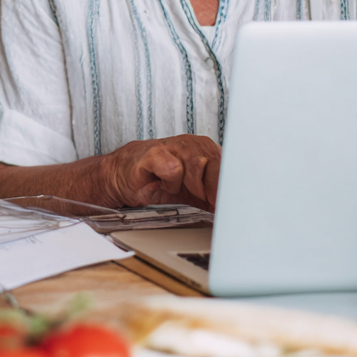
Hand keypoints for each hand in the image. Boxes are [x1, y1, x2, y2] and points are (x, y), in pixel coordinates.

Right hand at [103, 134, 219, 209]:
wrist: (123, 176)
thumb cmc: (157, 180)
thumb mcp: (191, 192)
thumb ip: (211, 199)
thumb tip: (233, 213)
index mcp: (205, 150)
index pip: (228, 165)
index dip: (228, 187)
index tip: (227, 204)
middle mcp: (192, 144)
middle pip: (217, 164)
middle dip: (211, 189)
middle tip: (200, 197)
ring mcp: (173, 146)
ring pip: (198, 165)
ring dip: (190, 185)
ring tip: (177, 187)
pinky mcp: (155, 153)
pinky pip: (174, 169)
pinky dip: (171, 182)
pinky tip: (162, 182)